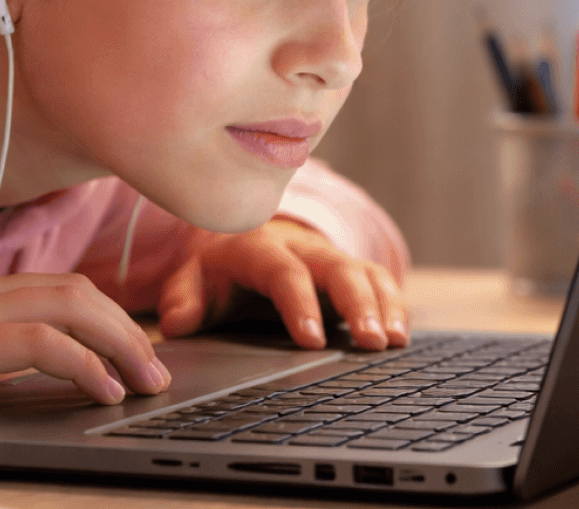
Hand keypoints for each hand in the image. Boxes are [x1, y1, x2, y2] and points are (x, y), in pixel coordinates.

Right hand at [0, 269, 171, 449]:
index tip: (129, 352)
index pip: (47, 288)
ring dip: (120, 341)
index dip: (100, 317)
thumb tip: (2, 384)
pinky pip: (41, 342)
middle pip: (72, 289)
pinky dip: (84, 362)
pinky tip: (103, 390)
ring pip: (69, 305)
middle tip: (156, 368)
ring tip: (147, 380)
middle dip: (125, 327)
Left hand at [156, 217, 409, 350]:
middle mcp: (301, 246)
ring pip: (365, 273)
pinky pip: (380, 280)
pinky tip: (401, 334)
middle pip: (337, 269)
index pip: (283, 273)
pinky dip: (394, 304)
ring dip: (383, 305)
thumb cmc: (219, 269)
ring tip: (394, 341)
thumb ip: (184, 300)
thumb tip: (177, 324)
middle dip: (356, 305)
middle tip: (371, 341)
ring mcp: (330, 256)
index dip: (299, 305)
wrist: (243, 237)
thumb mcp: (193, 279)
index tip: (312, 341)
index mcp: (259, 248)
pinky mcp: (351, 269)